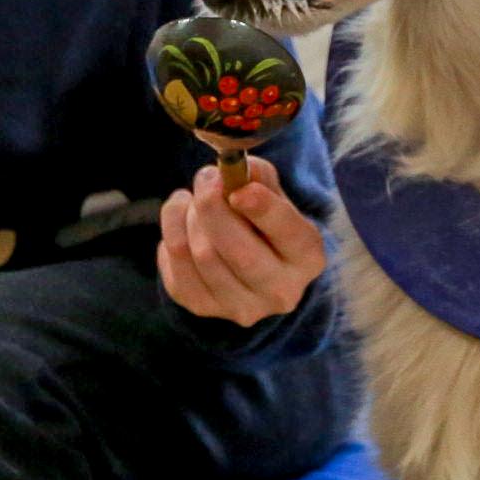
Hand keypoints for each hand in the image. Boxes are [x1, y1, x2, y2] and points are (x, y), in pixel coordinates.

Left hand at [158, 158, 325, 327]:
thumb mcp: (273, 194)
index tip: (239, 189)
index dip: (262, 209)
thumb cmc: (264, 221)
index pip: (288, 234)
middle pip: (238, 250)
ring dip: (189, 216)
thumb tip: (231, 172)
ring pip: (202, 255)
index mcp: (307, 257)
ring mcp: (241, 306)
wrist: (249, 264)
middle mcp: (281, 291)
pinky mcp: (203, 307)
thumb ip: (257, 177)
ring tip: (193, 200)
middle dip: (213, 206)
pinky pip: (174, 265)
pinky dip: (172, 232)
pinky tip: (182, 222)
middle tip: (205, 178)